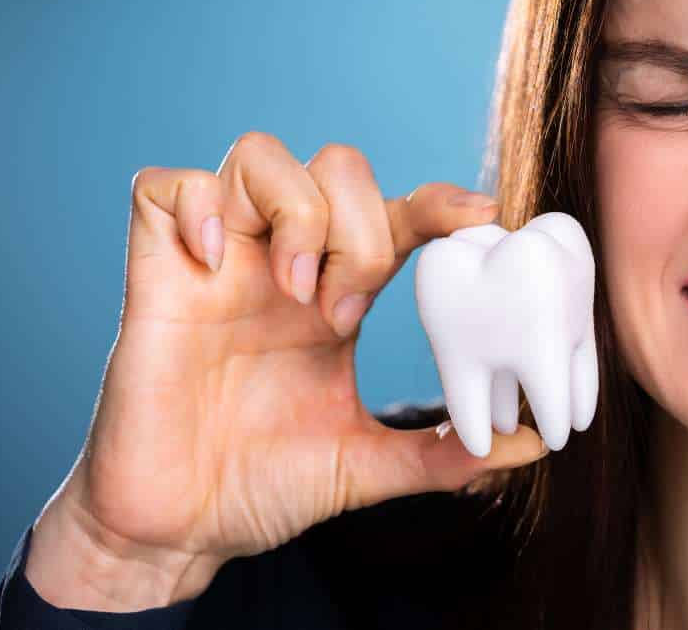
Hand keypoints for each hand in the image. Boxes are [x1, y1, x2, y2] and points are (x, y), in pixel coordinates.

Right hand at [25, 132, 548, 610]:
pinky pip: (165, 188)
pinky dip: (198, 204)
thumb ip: (446, 454)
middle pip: (337, 167)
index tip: (481, 217)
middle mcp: (282, 264)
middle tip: (344, 313)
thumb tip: (531, 445)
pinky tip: (213, 259)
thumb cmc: (266, 488)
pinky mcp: (156, 276)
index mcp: (339, 295)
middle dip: (358, 227)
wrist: (180, 530)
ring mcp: (220, 263)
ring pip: (261, 156)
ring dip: (295, 213)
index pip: (396, 214)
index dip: (439, 202)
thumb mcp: (368, 467)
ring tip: (293, 293)